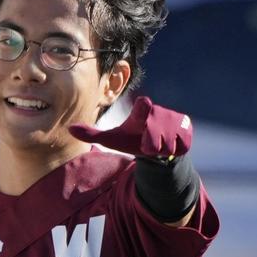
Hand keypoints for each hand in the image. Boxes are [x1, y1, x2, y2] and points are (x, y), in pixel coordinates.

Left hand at [70, 95, 191, 159]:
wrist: (158, 148)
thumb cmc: (132, 139)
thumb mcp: (113, 139)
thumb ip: (92, 134)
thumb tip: (69, 129)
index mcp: (139, 113)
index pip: (142, 109)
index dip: (143, 109)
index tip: (145, 105)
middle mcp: (157, 113)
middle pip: (155, 141)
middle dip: (151, 148)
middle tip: (148, 143)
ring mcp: (174, 119)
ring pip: (168, 146)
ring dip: (162, 151)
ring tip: (158, 144)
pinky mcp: (187, 128)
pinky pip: (181, 147)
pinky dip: (175, 151)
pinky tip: (170, 144)